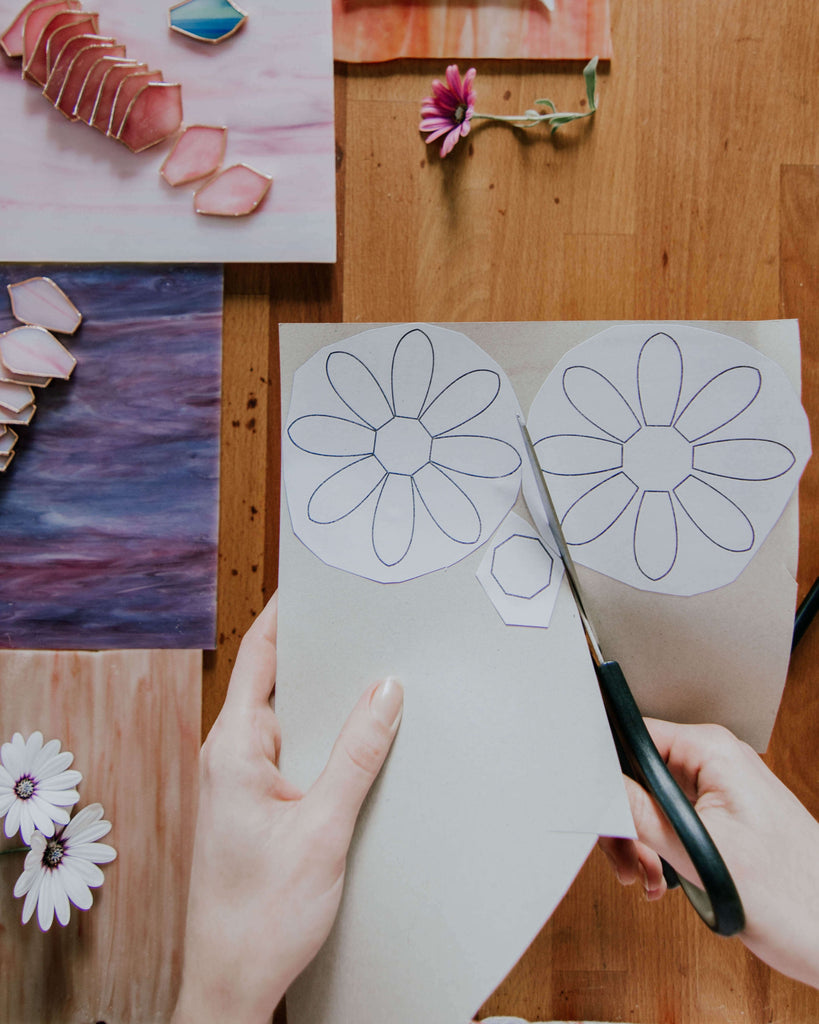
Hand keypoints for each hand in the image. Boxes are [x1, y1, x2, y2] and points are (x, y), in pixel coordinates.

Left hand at [172, 593, 403, 1023]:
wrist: (232, 984)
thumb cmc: (262, 916)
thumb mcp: (323, 828)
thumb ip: (356, 755)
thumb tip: (387, 691)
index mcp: (233, 750)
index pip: (257, 659)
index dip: (284, 616)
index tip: (313, 584)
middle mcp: (229, 758)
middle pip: (275, 683)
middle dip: (318, 656)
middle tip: (365, 629)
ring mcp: (239, 783)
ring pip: (287, 721)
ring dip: (324, 702)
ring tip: (371, 681)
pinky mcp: (253, 806)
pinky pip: (289, 753)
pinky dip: (321, 739)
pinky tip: (355, 742)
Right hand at [599, 719, 818, 987]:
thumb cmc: (793, 897)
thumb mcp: (699, 853)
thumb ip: (640, 814)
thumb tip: (596, 787)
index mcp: (713, 751)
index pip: (634, 736)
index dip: (604, 771)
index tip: (595, 807)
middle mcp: (716, 762)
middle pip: (637, 774)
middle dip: (623, 820)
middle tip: (624, 859)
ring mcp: (719, 789)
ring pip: (650, 802)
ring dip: (638, 842)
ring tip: (647, 876)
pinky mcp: (721, 816)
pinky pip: (671, 821)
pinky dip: (658, 851)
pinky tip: (663, 878)